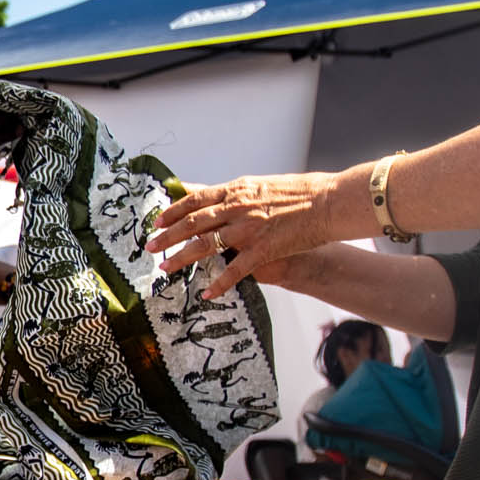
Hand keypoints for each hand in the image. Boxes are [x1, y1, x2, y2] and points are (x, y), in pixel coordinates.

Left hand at [144, 171, 355, 297]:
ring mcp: (249, 229)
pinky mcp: (263, 249)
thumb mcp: (260, 186)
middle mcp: (238, 207)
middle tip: (151, 247)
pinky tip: (207, 293)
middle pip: (193, 223)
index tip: (157, 221)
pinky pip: (235, 270)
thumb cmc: (299, 193)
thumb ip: (236, 195)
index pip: (195, 200)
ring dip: (182, 258)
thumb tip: (215, 199)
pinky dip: (219, 283)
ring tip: (165, 268)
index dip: (173, 211)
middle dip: (168, 236)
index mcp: (236, 190)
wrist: (328, 202)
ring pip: (206, 245)